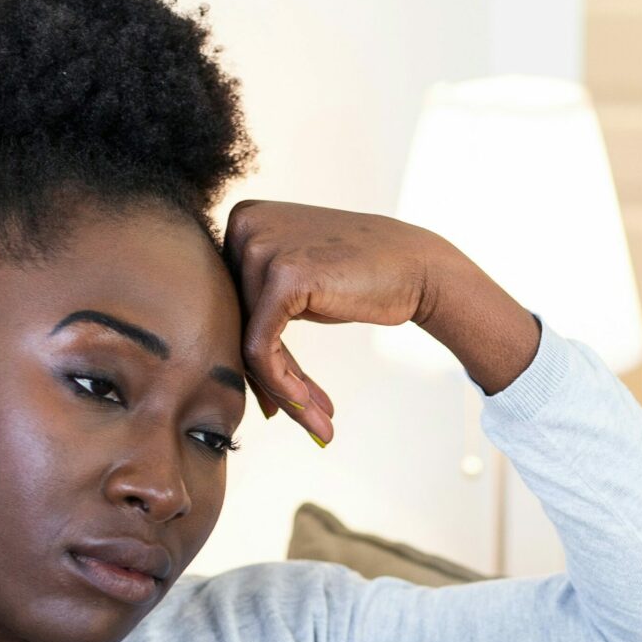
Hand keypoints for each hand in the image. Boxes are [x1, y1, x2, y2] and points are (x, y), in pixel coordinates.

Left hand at [221, 199, 541, 442]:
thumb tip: (224, 361)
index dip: (254, 358)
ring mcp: (260, 248)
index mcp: (241, 222)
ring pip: (246, 343)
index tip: (279, 398)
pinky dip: (281, 384)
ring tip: (316, 419)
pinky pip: (261, 350)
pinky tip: (308, 406)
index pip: (228, 303)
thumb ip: (258, 309)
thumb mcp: (298, 286)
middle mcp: (242, 227)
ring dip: (282, 390)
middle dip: (268, 380)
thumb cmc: (361, 279)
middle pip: (234, 325)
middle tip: (300, 416)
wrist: (417, 267)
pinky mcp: (282, 278)